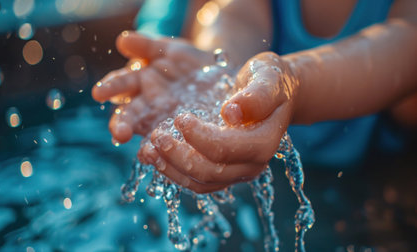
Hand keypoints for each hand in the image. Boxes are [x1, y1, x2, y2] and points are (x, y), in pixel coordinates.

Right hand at [92, 31, 213, 142]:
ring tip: (139, 149)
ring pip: (146, 135)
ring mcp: (163, 123)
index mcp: (140, 83)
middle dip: (122, 125)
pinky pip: (167, 147)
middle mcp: (147, 106)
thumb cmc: (187, 62)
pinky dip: (161, 153)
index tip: (99, 93)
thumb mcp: (169, 49)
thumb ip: (146, 45)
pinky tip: (155, 157)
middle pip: (129, 116)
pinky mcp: (179, 136)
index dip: (110, 89)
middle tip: (119, 133)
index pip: (120, 87)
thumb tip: (123, 40)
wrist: (217, 79)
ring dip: (144, 144)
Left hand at [140, 52, 299, 192]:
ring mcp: (237, 172)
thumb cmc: (271, 82)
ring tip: (147, 149)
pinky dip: (172, 172)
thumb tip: (231, 113)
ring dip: (170, 169)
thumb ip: (256, 95)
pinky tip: (153, 155)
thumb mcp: (268, 77)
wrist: (274, 94)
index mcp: (264, 143)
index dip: (199, 137)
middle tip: (156, 135)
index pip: (226, 149)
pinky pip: (196, 181)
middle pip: (210, 172)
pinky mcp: (223, 172)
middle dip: (178, 156)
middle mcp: (252, 164)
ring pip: (200, 183)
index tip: (181, 118)